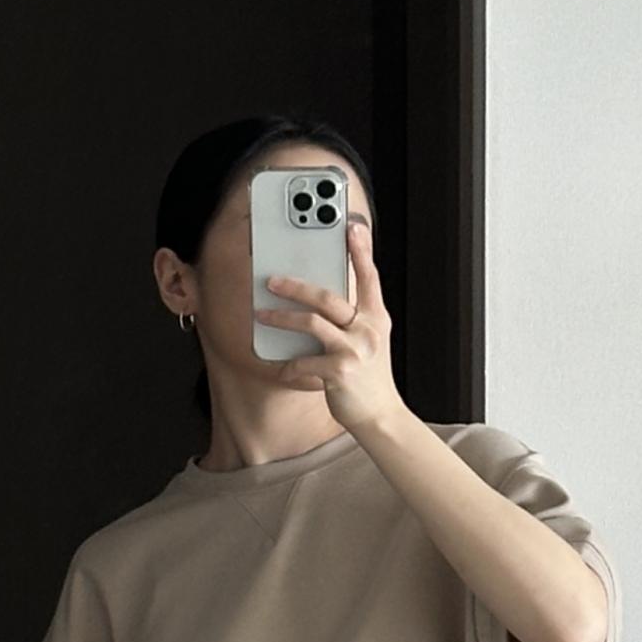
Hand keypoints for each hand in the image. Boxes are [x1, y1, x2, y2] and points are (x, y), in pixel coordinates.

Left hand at [254, 214, 400, 432]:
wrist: (380, 416)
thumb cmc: (369, 378)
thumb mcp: (370, 341)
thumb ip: (353, 318)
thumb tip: (320, 298)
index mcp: (376, 317)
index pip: (369, 276)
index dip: (360, 250)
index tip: (351, 226)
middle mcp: (367, 329)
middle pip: (327, 296)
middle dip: (296, 286)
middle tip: (272, 280)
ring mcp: (354, 350)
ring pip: (311, 323)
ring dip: (282, 317)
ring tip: (262, 314)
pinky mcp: (340, 372)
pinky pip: (304, 361)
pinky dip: (288, 365)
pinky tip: (280, 368)